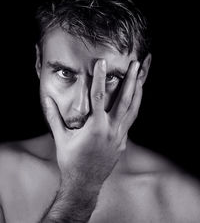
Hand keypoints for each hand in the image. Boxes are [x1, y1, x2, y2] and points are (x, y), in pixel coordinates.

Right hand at [42, 60, 141, 185]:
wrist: (84, 183)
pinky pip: (131, 120)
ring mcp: (119, 136)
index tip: (102, 63)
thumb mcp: (61, 138)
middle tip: (135, 64)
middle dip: (131, 80)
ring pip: (132, 110)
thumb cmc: (71, 160)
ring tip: (141, 78)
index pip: (99, 96)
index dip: (100, 78)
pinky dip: (134, 107)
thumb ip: (53, 117)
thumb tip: (46, 99)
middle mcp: (111, 129)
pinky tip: (135, 100)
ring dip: (138, 92)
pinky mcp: (123, 142)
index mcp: (96, 126)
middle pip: (124, 100)